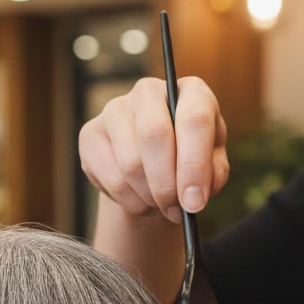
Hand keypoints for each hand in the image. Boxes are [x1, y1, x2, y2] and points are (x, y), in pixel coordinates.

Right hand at [79, 76, 229, 221]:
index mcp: (190, 91)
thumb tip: (195, 193)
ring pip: (130, 163)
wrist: (153, 166)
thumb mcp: (213, 165)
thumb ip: (213, 175)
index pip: (194, 120)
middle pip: (154, 136)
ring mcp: (115, 109)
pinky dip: (130, 201)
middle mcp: (149, 91)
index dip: (195, 165)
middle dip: (166, 184)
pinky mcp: (91, 134)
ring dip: (149, 197)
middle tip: (177, 211)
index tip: (194, 202)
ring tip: (161, 206)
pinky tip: (141, 201)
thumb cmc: (189, 160)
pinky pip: (111, 178)